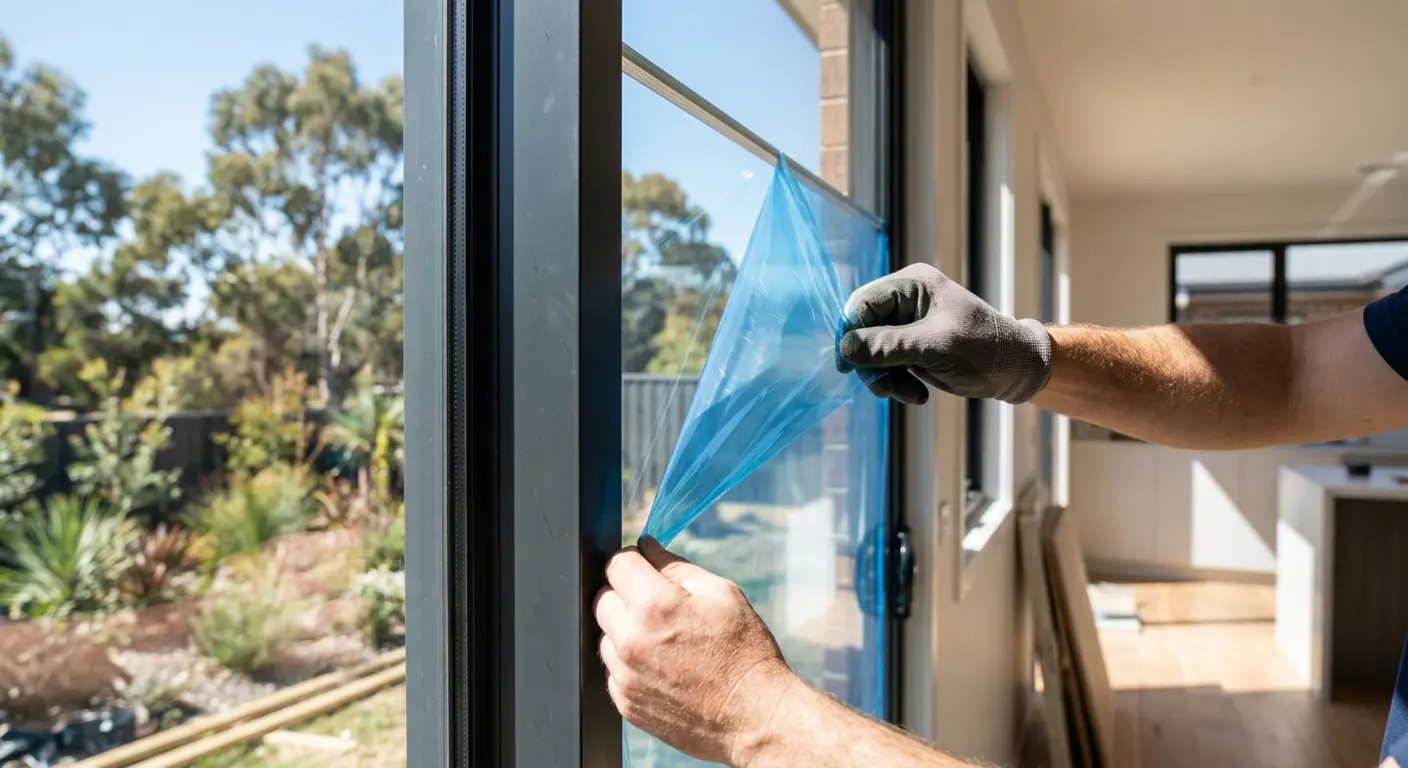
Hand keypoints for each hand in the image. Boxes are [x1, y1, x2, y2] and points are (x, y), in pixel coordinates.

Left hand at [595, 538, 797, 765]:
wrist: (755, 717)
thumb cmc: (745, 653)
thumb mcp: (722, 594)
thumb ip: (677, 567)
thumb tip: (647, 548)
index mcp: (655, 606)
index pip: (617, 564)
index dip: (634, 560)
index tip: (646, 568)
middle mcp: (631, 641)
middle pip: (603, 598)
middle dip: (626, 594)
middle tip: (660, 605)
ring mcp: (625, 676)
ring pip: (605, 636)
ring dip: (626, 630)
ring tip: (666, 641)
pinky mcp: (626, 703)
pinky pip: (613, 670)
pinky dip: (630, 663)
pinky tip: (664, 667)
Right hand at [836, 263, 1051, 404]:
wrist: (1017, 371)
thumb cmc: (985, 350)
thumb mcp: (936, 347)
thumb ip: (890, 346)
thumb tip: (845, 350)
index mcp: (913, 285)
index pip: (863, 303)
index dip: (850, 332)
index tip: (847, 366)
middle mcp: (907, 301)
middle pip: (864, 330)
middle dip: (871, 363)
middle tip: (882, 390)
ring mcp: (909, 325)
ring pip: (873, 353)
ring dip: (885, 379)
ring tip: (908, 396)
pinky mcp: (912, 349)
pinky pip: (888, 367)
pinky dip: (897, 384)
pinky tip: (918, 395)